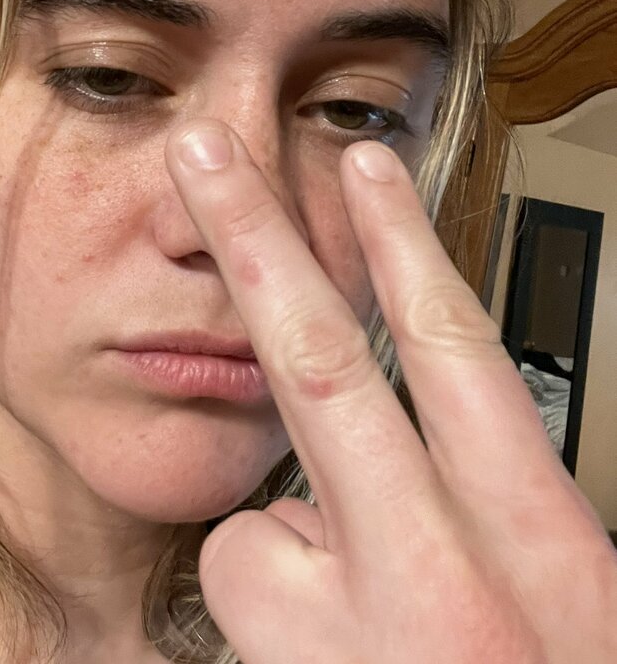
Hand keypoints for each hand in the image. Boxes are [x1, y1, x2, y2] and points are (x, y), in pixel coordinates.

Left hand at [164, 120, 616, 663]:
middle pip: (323, 363)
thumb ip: (479, 505)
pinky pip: (249, 598)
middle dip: (252, 240)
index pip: (458, 350)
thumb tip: (396, 449)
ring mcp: (356, 635)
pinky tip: (327, 663)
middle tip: (202, 154)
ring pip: (263, 521)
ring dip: (295, 546)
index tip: (363, 164)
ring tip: (363, 626)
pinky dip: (279, 610)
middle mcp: (442, 575)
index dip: (405, 244)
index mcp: (539, 544)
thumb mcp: (566, 598)